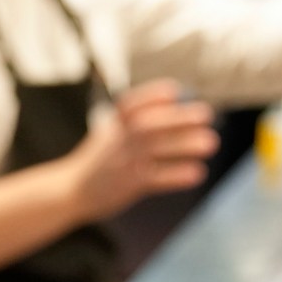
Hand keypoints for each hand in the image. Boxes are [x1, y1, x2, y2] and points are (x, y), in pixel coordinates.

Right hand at [64, 80, 216, 221]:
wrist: (72, 190)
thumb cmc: (100, 158)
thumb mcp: (112, 131)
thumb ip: (139, 117)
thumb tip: (176, 100)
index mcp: (114, 124)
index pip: (131, 103)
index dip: (152, 95)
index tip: (175, 91)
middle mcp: (118, 140)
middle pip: (148, 124)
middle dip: (178, 118)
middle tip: (206, 114)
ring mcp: (122, 162)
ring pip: (155, 150)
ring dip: (184, 145)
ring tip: (210, 142)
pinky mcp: (128, 186)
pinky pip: (155, 179)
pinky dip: (177, 175)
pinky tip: (196, 172)